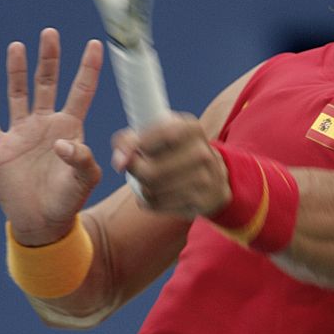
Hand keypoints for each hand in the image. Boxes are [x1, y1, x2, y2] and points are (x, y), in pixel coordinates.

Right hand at [0, 28, 102, 244]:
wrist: (42, 223)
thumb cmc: (68, 201)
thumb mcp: (84, 181)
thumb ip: (81, 160)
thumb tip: (63, 143)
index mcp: (70, 128)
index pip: (81, 91)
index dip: (88, 68)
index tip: (95, 44)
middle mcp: (46, 125)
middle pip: (47, 83)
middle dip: (49, 59)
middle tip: (50, 34)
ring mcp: (22, 134)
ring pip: (18, 94)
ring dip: (17, 71)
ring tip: (18, 46)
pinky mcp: (1, 148)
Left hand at [111, 113, 230, 219]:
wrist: (214, 178)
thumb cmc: (175, 152)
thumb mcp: (158, 135)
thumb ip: (130, 140)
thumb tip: (119, 162)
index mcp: (191, 128)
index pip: (160, 136)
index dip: (136, 147)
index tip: (126, 155)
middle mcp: (202, 152)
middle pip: (151, 171)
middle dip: (135, 172)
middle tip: (136, 170)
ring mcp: (205, 178)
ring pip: (153, 190)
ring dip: (142, 189)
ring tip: (148, 183)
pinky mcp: (201, 201)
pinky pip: (160, 205)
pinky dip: (150, 202)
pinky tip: (157, 195)